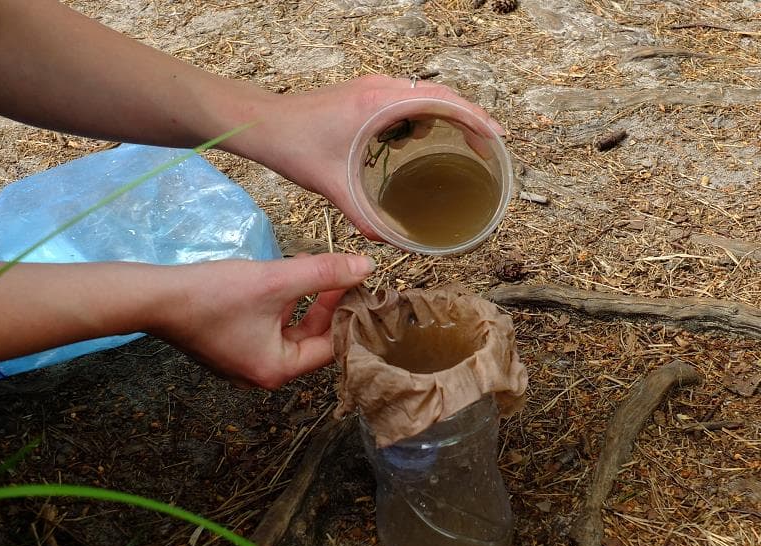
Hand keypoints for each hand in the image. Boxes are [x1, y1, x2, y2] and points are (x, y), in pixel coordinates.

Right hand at [154, 253, 375, 388]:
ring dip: (304, 301)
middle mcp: (262, 374)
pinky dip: (280, 306)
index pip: (330, 346)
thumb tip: (366, 266)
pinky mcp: (231, 347)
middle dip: (325, 305)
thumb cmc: (215, 295)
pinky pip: (268, 328)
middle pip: (311, 339)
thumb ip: (323, 273)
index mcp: (277, 370)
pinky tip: (282, 278)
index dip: (347, 313)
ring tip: (312, 268)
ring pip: (289, 331)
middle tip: (339, 274)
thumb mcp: (276, 280)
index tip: (358, 285)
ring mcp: (244, 363)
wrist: (155, 298)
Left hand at [224, 75, 504, 239]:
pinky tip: (424, 137)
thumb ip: (363, 217)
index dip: (475, 118)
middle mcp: (381, 89)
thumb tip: (390, 242)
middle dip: (469, 117)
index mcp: (380, 104)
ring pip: (425, 94)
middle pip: (441, 94)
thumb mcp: (333, 187)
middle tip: (488, 145)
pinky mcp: (363, 93)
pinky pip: (407, 97)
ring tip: (466, 141)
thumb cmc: (294, 146)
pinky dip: (426, 113)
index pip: (442, 102)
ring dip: (448, 113)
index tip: (497, 137)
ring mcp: (372, 88)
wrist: (263, 123)